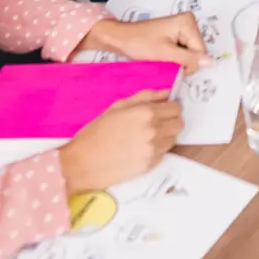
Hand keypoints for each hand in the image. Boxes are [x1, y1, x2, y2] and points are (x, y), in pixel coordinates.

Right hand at [58, 91, 182, 195]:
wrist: (80, 164)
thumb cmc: (95, 132)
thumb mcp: (117, 107)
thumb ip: (145, 96)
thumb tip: (166, 93)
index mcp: (146, 112)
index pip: (176, 107)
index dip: (170, 108)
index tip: (162, 110)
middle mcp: (154, 130)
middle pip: (179, 123)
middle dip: (171, 121)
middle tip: (157, 123)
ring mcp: (152, 149)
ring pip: (174, 139)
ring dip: (166, 136)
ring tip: (148, 137)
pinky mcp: (149, 165)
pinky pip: (164, 154)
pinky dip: (158, 150)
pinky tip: (142, 149)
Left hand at [73, 13, 210, 74]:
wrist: (120, 38)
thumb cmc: (139, 44)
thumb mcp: (165, 54)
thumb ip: (188, 59)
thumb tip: (210, 63)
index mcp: (188, 22)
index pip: (200, 51)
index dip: (188, 63)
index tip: (171, 66)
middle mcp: (188, 21)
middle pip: (196, 50)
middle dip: (183, 61)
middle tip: (166, 62)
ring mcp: (183, 26)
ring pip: (190, 52)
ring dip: (178, 60)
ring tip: (163, 59)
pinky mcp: (177, 32)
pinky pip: (183, 49)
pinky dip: (175, 56)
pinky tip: (164, 56)